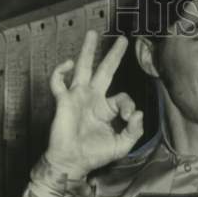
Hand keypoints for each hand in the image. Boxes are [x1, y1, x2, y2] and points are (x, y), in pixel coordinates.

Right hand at [44, 30, 144, 178]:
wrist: (73, 162)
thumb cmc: (96, 155)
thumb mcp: (122, 145)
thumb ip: (134, 130)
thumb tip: (139, 113)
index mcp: (107, 109)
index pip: (123, 97)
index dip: (129, 105)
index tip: (129, 119)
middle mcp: (93, 99)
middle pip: (105, 71)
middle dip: (113, 55)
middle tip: (122, 40)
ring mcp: (78, 97)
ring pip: (83, 68)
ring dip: (87, 50)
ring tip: (92, 34)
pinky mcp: (64, 101)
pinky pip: (58, 81)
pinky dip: (61, 71)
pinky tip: (69, 64)